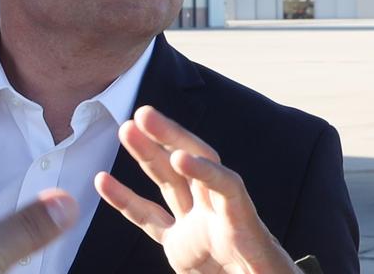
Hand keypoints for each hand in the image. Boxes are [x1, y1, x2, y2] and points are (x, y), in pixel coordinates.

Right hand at [95, 106, 299, 273]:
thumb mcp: (269, 272)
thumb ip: (260, 265)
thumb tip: (249, 242)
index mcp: (245, 227)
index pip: (227, 188)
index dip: (205, 171)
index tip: (181, 158)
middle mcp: (218, 218)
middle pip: (194, 167)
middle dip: (169, 139)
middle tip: (145, 115)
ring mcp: (196, 229)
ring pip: (168, 183)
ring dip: (146, 154)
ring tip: (126, 129)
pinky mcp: (179, 246)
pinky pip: (149, 218)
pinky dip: (125, 200)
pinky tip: (103, 181)